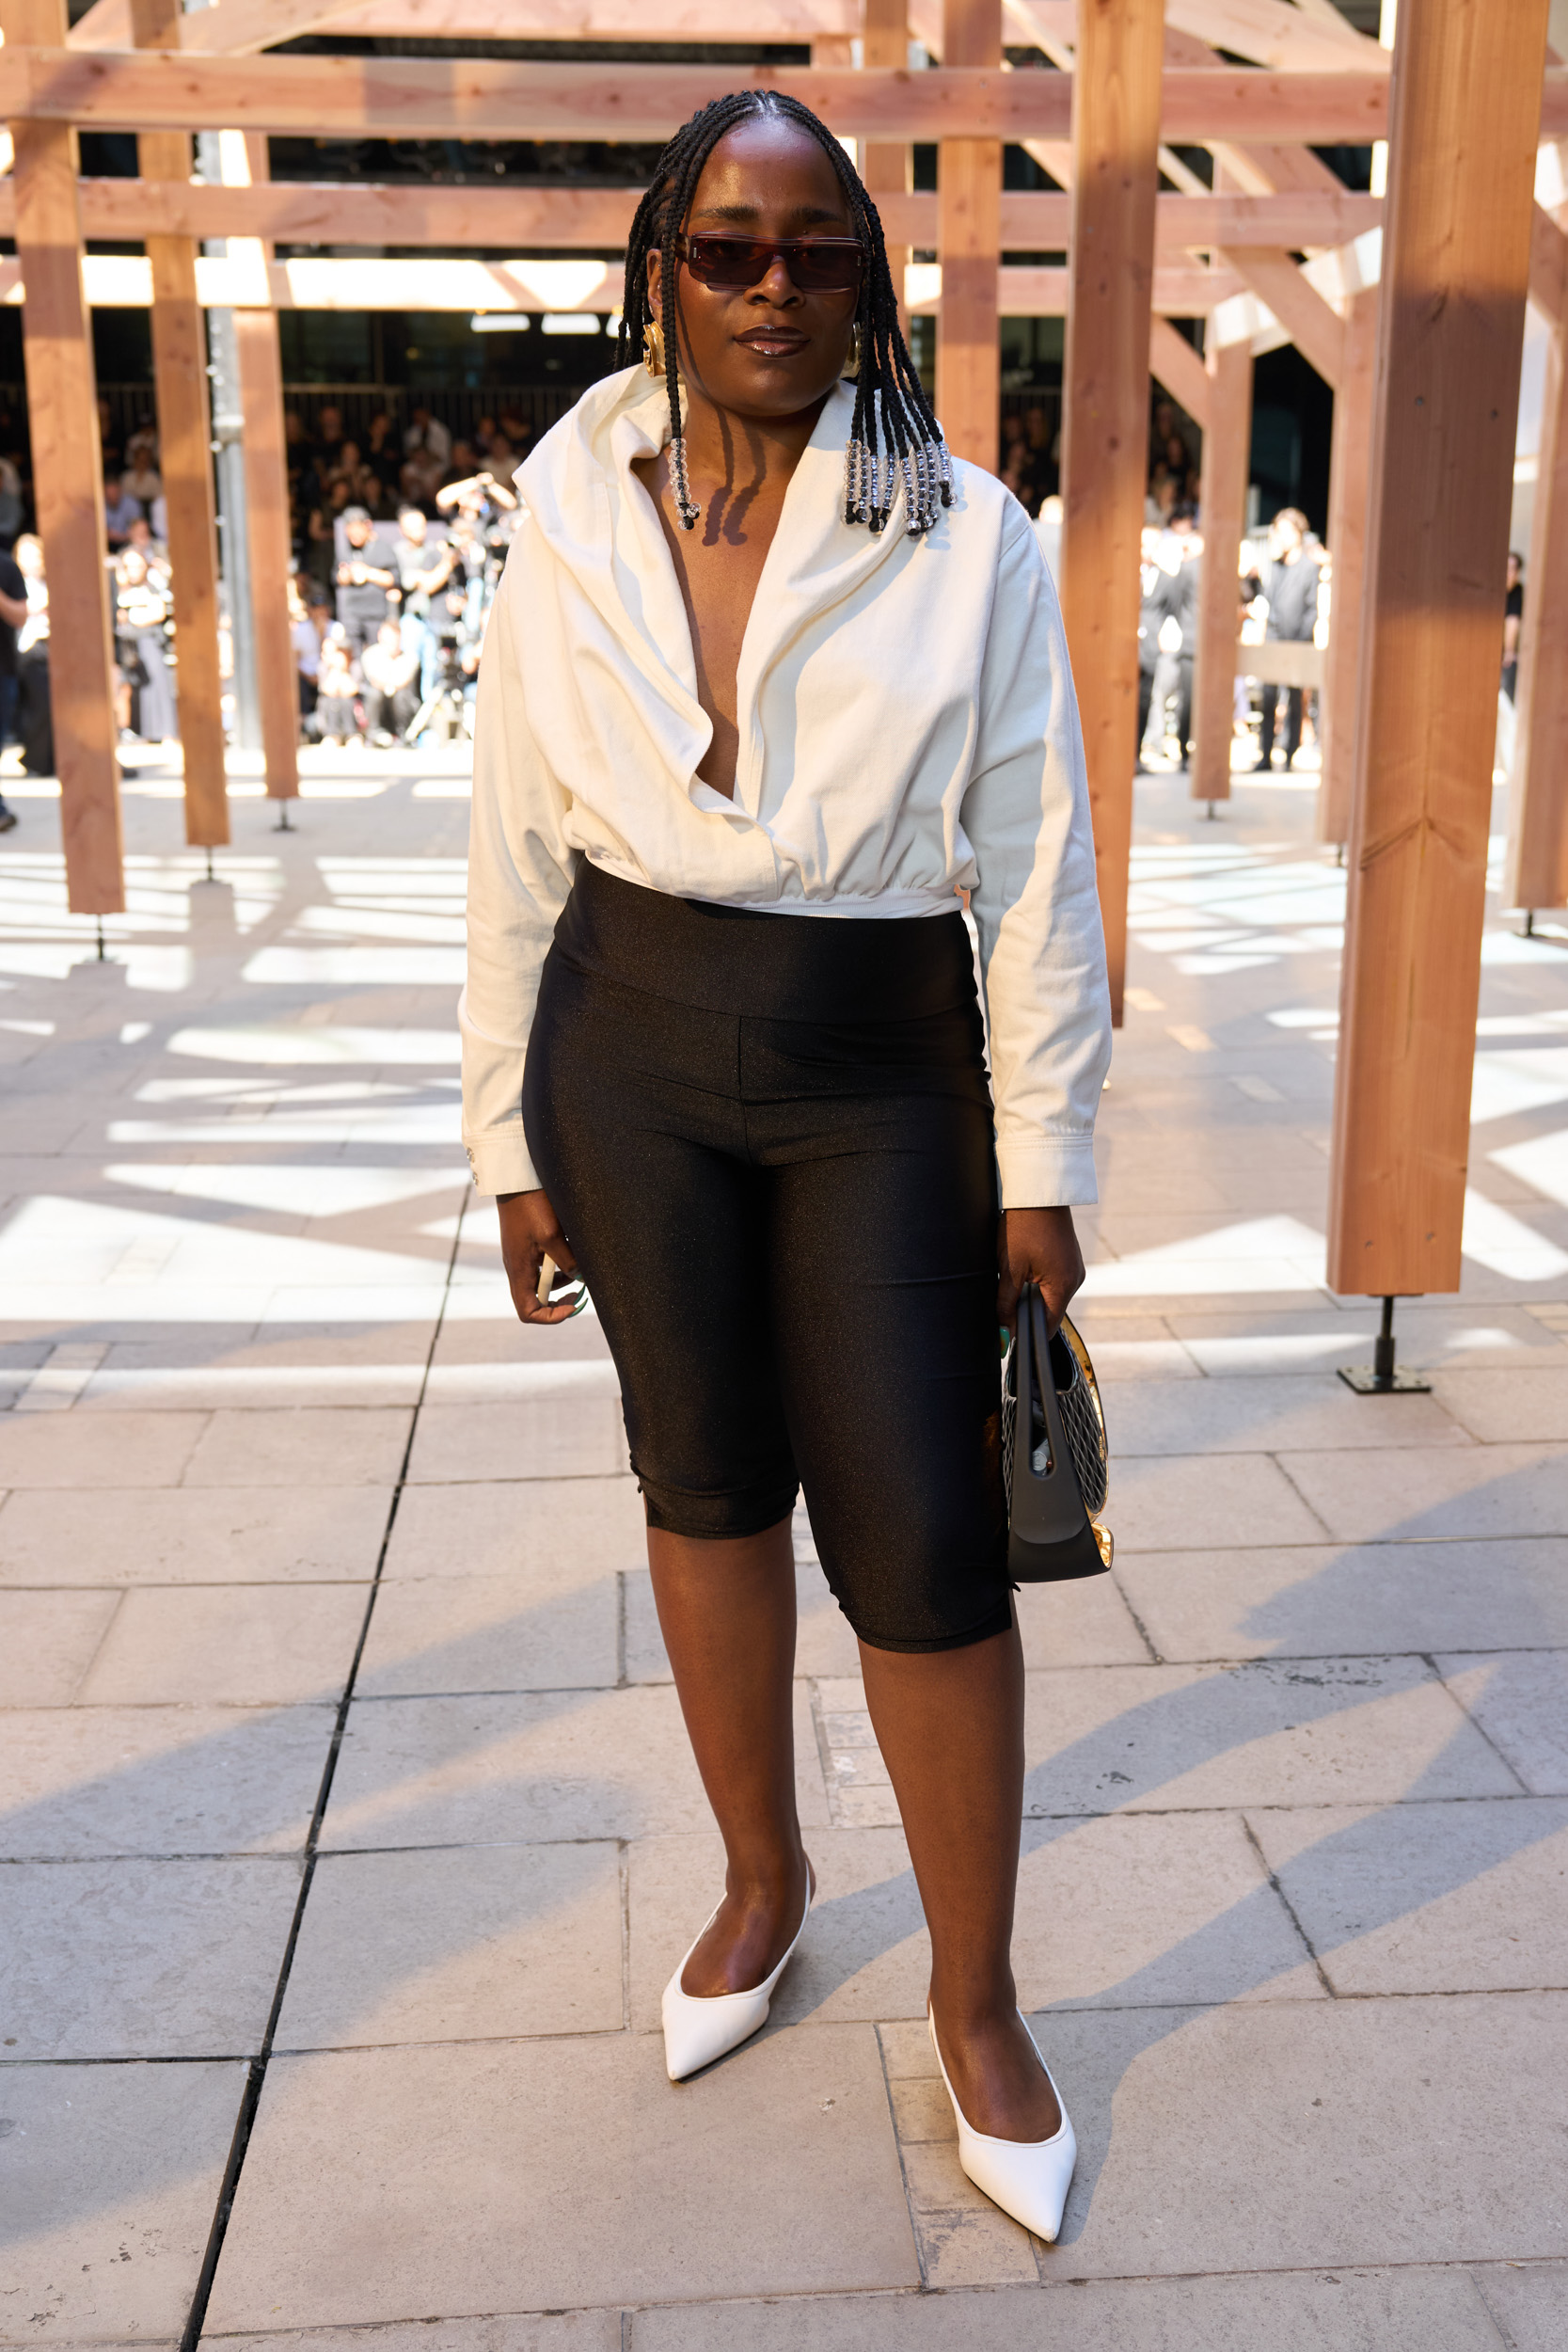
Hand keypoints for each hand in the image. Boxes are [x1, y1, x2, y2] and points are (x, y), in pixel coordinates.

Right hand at [496, 1187, 579, 1324]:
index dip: (552, 1316)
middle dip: (560, 1298)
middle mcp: (517, 1267)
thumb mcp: (553, 1235)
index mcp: (519, 1271)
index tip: (573, 1304)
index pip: (528, 1312)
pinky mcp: (527, 1244)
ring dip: (562, 1277)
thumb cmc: (530, 1205)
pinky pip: (543, 1263)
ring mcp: (521, 1256)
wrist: (517, 1179)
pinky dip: (559, 1260)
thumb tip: (581, 1278)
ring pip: (543, 1281)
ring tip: (577, 1259)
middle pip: (536, 1299)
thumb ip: (567, 1261)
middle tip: (581, 1289)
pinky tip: (569, 1244)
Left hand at [997, 1205, 1083, 1339]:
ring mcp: (1075, 1268)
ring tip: (1014, 1277)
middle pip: (1049, 1312)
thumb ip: (1006, 1303)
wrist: (1038, 1191)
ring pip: (1050, 1296)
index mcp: (1064, 1286)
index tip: (1007, 1333)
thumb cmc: (1023, 1226)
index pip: (1047, 1327)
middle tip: (1004, 1298)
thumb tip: (1004, 1334)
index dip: (1026, 1334)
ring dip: (1031, 1295)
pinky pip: (1054, 1281)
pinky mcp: (1069, 1258)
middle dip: (1026, 1312)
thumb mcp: (1010, 1267)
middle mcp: (1075, 1280)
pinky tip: (1023, 1267)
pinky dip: (1037, 1281)